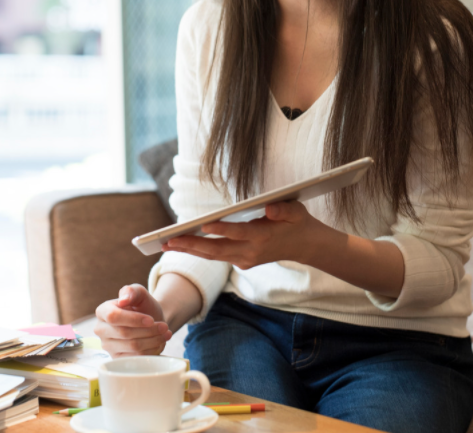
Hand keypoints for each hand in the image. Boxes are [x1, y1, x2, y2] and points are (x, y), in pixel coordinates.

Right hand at [93, 284, 171, 356]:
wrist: (151, 322)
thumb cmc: (143, 306)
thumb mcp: (140, 294)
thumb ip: (131, 291)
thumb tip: (123, 300)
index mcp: (102, 311)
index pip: (113, 316)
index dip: (134, 319)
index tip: (151, 319)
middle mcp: (101, 330)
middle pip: (124, 333)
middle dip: (148, 330)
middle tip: (164, 326)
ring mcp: (108, 346)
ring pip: (132, 346)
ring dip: (153, 340)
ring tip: (165, 333)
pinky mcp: (118, 359)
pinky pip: (136, 357)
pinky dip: (152, 350)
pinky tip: (160, 342)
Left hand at [164, 200, 331, 269]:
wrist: (305, 245)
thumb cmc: (297, 222)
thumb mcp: (295, 210)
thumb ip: (283, 210)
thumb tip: (270, 209)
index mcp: (263, 237)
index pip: (238, 233)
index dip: (221, 229)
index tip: (203, 225)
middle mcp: (251, 252)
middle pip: (217, 250)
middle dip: (191, 245)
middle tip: (168, 241)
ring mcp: (245, 260)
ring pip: (213, 256)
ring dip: (189, 250)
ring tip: (166, 245)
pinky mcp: (242, 262)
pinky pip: (218, 257)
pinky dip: (200, 252)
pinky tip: (182, 245)